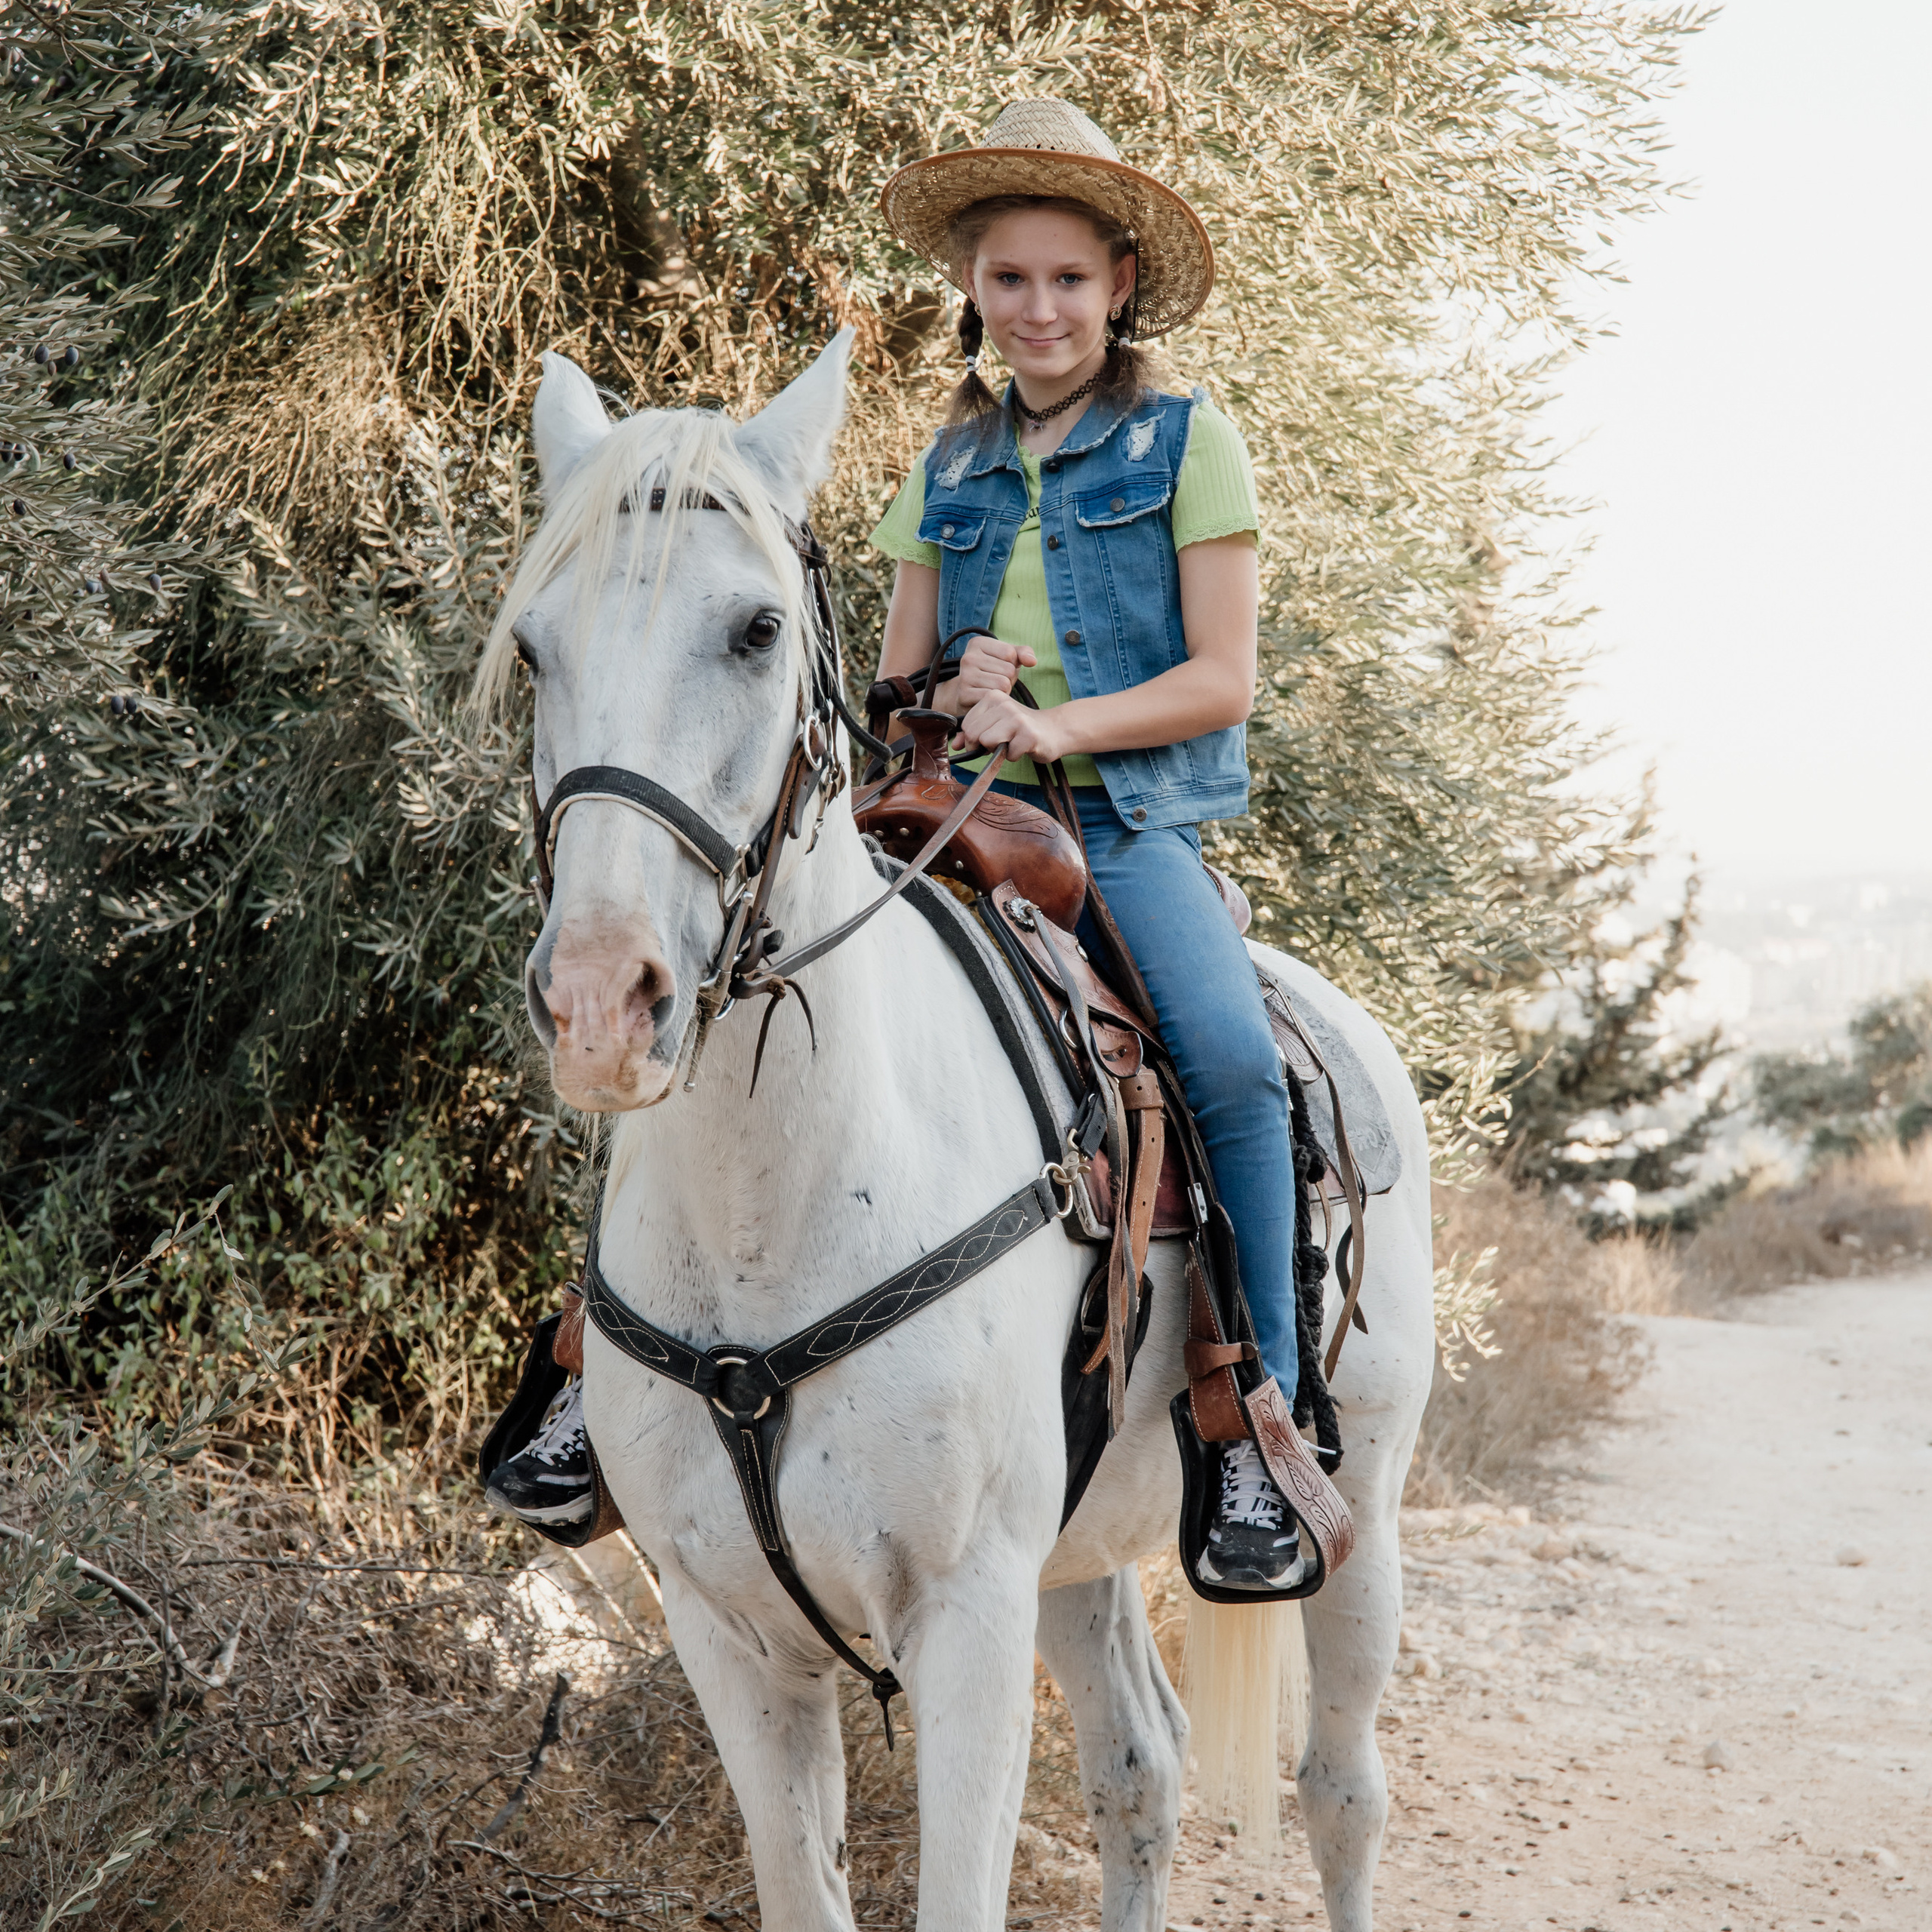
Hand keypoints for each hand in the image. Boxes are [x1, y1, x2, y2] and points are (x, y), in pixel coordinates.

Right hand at [937, 634, 1035, 712]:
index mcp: (978, 643)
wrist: (967, 694)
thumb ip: (1024, 653)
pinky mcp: (964, 694)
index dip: (1013, 664)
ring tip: (992, 689)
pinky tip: (986, 698)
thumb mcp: (1008, 658)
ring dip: (1004, 691)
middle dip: (1008, 679)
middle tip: (996, 681)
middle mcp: (968, 657)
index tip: (1000, 667)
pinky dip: (995, 700)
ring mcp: (965, 676)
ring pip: (1003, 685)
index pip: (1010, 654)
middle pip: (1008, 670)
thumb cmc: (992, 672)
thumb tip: (1032, 661)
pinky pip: (994, 698)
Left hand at [954, 691, 1076, 766]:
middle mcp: (1004, 703)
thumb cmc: (1022, 728)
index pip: (967, 726)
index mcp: (992, 697)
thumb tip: (954, 746)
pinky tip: (1024, 747)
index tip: (990, 737)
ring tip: (1013, 743)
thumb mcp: (995, 725)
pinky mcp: (1029, 734)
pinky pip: (1008, 755)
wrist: (1055, 730)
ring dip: (999, 751)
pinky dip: (1015, 756)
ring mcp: (1017, 718)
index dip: (974, 739)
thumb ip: (973, 733)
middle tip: (1003, 741)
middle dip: (985, 746)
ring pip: (988, 743)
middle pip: (974, 735)